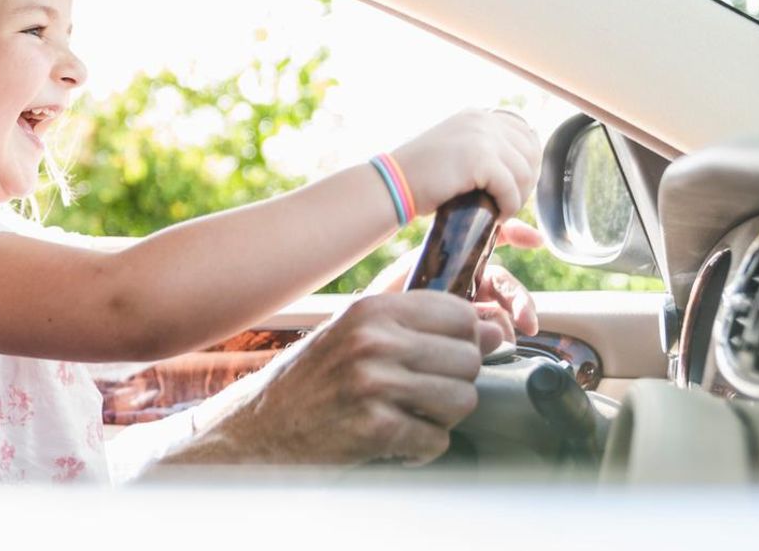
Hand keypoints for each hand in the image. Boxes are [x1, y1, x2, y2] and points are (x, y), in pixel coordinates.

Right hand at [197, 292, 493, 465]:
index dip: (465, 341)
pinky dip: (420, 449)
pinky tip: (392, 441)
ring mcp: (373, 383)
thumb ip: (421, 327)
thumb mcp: (358, 335)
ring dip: (441, 418)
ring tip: (407, 417)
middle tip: (419, 395)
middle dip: (453, 384)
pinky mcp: (373, 427)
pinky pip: (437, 441)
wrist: (260, 427)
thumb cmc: (314, 380)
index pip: (461, 314)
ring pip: (463, 400)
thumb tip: (497, 328)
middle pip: (469, 359)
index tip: (448, 358)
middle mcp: (374, 340)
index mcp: (373, 309)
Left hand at [365, 219, 542, 341]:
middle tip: (527, 319)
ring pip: (501, 311)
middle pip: (503, 284)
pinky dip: (499, 338)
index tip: (533, 239)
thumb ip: (442, 263)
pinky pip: (490, 333)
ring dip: (510, 322)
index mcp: (451, 261)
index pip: (489, 243)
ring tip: (506, 338)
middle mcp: (463, 283)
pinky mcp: (464, 333)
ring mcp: (466, 310)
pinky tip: (499, 347)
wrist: (366, 335)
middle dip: (520, 299)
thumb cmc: (383, 298)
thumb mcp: (410, 272)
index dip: (513, 234)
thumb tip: (479, 275)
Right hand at [391, 109, 541, 219]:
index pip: (525, 135)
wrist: (392, 186)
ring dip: (517, 198)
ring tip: (498, 211)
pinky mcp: (480, 158)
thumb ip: (493, 168)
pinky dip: (508, 208)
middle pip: (530, 153)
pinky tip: (494, 216)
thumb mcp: (460, 164)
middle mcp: (482, 120)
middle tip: (505, 204)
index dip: (526, 164)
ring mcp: (482, 136)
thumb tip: (536, 214)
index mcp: (477, 116)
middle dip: (524, 183)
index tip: (512, 187)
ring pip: (525, 173)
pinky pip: (511, 189)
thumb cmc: (421, 181)